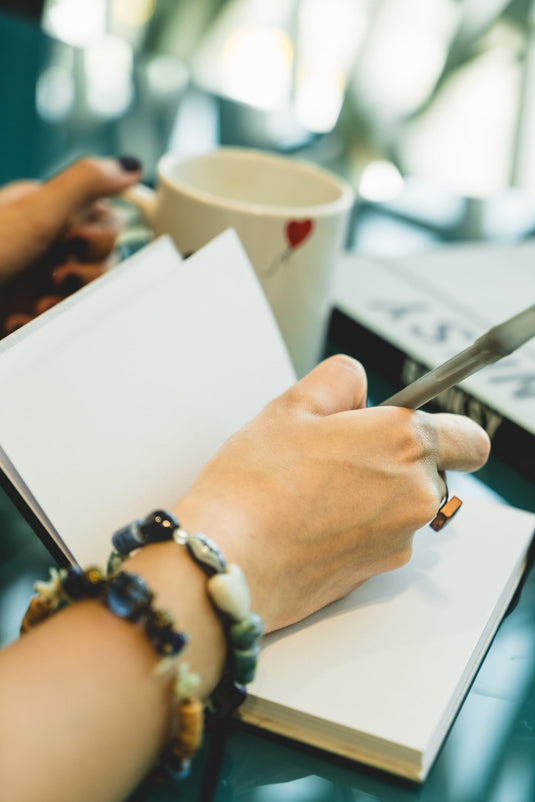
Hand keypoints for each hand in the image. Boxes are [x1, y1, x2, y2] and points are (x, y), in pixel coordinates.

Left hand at [0, 156, 140, 335]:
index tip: (71, 242)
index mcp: (48, 211)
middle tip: (50, 274)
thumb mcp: (35, 214)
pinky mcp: (31, 309)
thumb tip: (131, 164)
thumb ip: (86, 185)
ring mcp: (38, 278)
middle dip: (80, 276)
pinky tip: (19, 316)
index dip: (97, 240)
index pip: (108, 224)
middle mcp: (47, 243)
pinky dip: (42, 321)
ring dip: (61, 303)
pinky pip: (61, 320)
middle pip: (102, 263)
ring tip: (30, 301)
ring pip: (85, 296)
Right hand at [174, 355, 490, 630]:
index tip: (410, 428)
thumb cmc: (256, 482)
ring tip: (312, 489)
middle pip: (430, 471)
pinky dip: (355, 528)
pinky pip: (378, 538)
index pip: (471, 439)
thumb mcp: (292, 405)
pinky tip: (308, 521)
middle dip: (395, 460)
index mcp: (405, 443)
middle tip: (339, 454)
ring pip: (402, 506)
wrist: (228, 559)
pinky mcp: (374, 574)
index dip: (445, 430)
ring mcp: (398, 540)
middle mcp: (416, 496)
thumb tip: (358, 388)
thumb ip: (339, 380)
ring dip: (373, 494)